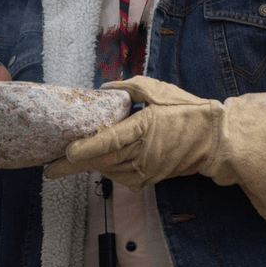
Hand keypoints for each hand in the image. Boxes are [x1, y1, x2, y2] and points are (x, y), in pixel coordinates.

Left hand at [45, 76, 265, 227]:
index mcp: (141, 131)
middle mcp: (140, 155)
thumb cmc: (187, 110)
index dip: (80, 151)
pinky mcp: (149, 178)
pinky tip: (98, 162)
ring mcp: (145, 170)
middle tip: (49, 167)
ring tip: (67, 163)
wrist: (216, 140)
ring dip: (89, 166)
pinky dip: (107, 169)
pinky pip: (120, 176)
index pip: (104, 144)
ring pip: (107, 170)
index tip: (63, 153)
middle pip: (99, 162)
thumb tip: (105, 88)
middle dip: (72, 165)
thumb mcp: (156, 90)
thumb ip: (128, 88)